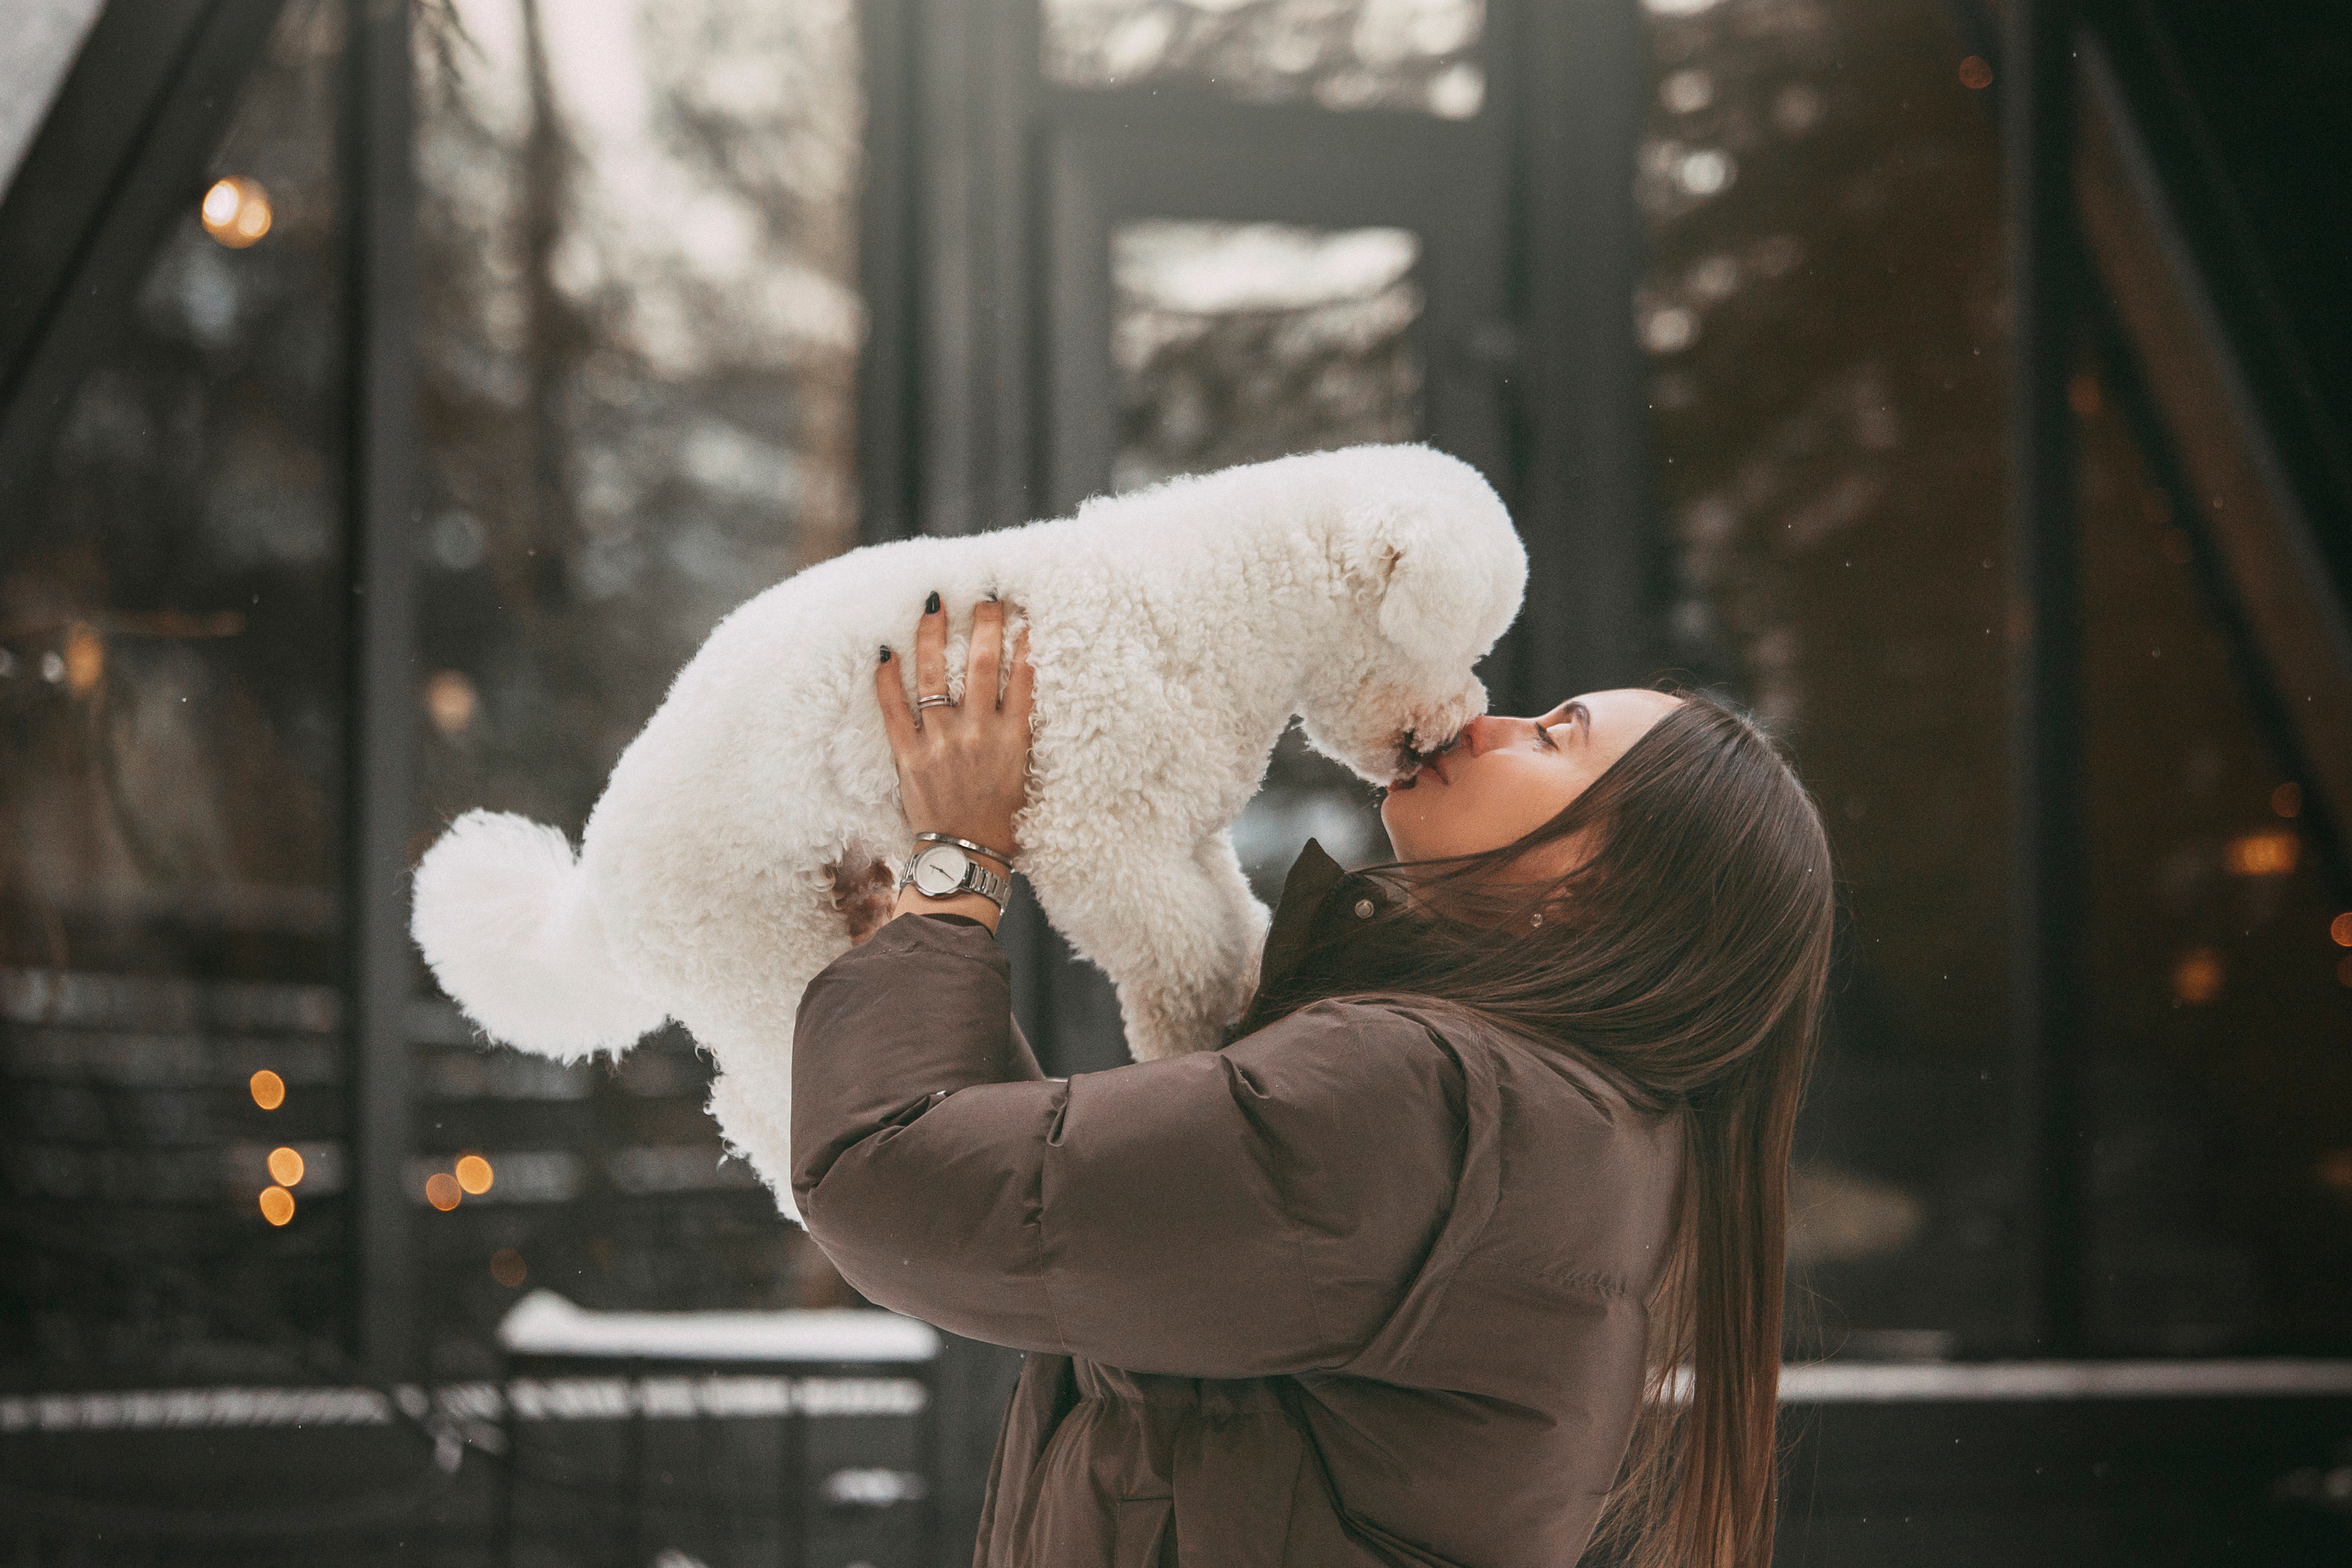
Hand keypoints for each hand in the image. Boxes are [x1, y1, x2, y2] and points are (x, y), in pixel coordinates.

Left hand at [876, 594, 1033, 925]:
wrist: (964, 862)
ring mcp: (940, 743)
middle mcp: (978, 735)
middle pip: (983, 664)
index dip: (1025, 640)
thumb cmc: (1003, 824)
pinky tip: (885, 651)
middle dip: (986, 624)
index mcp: (1014, 740)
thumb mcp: (1028, 776)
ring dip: (933, 635)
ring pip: (934, 676)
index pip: (1024, 676)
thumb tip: (1024, 689)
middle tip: (986, 595)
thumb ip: (1025, 734)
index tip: (1025, 612)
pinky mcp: (909, 757)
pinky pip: (894, 709)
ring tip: (934, 604)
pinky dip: (887, 679)